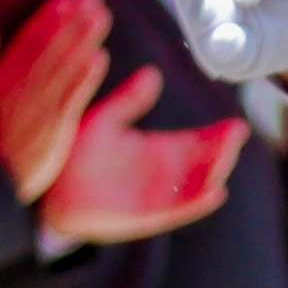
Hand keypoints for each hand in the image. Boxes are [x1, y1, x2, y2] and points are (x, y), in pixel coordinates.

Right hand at [0, 0, 103, 206]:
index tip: (66, 0)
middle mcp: (23, 91)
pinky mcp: (55, 129)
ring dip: (85, 40)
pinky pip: (72, 98)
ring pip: (66, 68)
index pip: (29, 42)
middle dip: (74, 22)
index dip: (48, 19)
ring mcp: (41, 110)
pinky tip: (99, 58)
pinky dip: (86, 77)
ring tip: (101, 17)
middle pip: (53, 50)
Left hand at [33, 74, 239, 251]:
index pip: (200, 141)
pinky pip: (180, 211)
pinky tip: (214, 193)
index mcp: (160, 148)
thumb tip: (152, 71)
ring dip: (215, 173)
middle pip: (208, 162)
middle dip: (224, 150)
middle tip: (235, 136)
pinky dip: (198, 204)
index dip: (220, 134)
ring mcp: (160, 195)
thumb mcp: (103, 120)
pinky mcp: (149, 216)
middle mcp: (166, 172)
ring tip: (224, 159)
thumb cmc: (74, 155)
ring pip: (199, 185)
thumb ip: (128, 100)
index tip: (236, 125)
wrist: (51, 192)